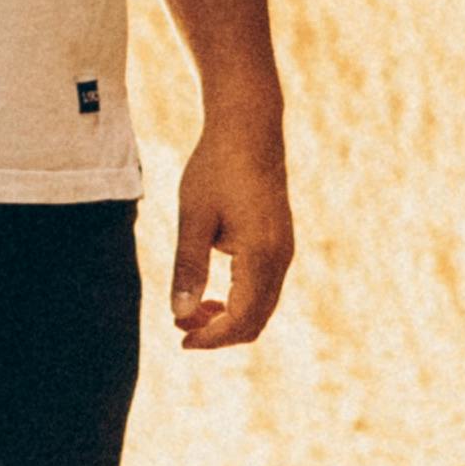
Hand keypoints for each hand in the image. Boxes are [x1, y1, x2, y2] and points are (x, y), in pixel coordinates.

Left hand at [170, 112, 293, 351]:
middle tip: (180, 324)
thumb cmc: (216, 167)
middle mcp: (281, 258)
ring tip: (191, 310)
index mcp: (262, 254)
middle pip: (255, 321)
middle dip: (218, 332)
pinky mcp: (280, 243)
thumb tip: (179, 313)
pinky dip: (239, 301)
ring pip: (262, 307)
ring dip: (228, 318)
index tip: (180, 338)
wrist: (249, 128)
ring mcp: (285, 251)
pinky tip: (212, 292)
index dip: (211, 338)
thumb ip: (188, 266)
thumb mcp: (193, 216)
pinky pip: (264, 289)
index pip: (241, 319)